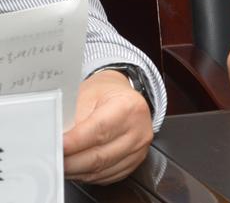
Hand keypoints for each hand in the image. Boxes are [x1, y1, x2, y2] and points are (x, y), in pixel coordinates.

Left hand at [63, 69, 152, 184]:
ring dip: (77, 171)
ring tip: (62, 163)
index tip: (55, 148)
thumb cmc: (105, 93)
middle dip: (70, 162)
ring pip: (101, 170)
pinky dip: (88, 175)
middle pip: (99, 156)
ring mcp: (139, 147)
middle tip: (52, 160)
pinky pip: (107, 175)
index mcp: (128, 107)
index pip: (98, 131)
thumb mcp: (86, 95)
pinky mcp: (135, 160)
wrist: (123, 96)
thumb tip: (56, 141)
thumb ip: (73, 119)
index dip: (73, 144)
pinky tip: (79, 166)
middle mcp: (138, 129)